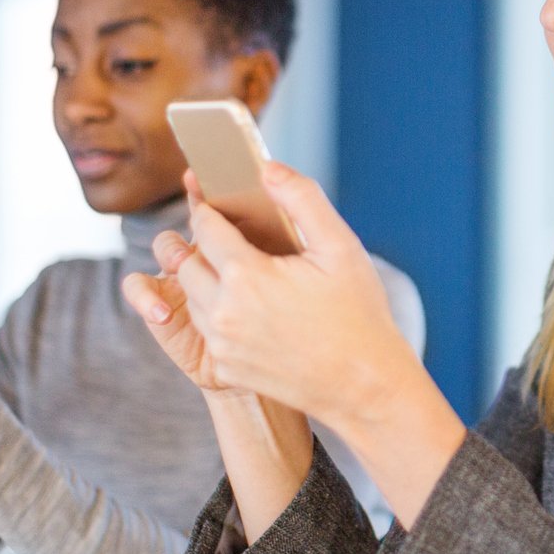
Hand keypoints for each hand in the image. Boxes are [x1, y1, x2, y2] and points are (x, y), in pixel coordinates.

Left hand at [120, 165, 421, 428]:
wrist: (366, 385)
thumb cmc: (359, 314)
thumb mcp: (341, 246)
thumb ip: (302, 199)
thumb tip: (268, 168)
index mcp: (247, 275)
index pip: (205, 227)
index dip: (210, 210)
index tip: (217, 203)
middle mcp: (224, 312)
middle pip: (187, 264)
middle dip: (203, 247)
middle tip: (227, 239)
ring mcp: (222, 345)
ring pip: (192, 299)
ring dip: (207, 282)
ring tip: (241, 274)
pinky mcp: (225, 370)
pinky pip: (207, 332)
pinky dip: (219, 317)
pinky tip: (252, 312)